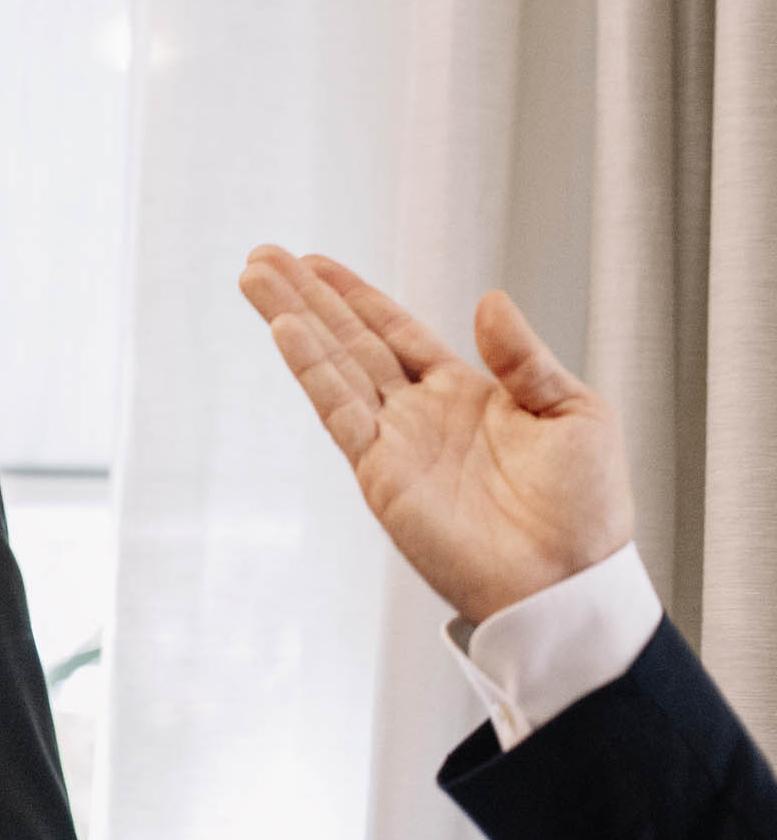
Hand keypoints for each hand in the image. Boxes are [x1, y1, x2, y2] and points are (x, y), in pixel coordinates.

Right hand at [238, 245, 634, 623]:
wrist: (570, 581)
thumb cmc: (584, 508)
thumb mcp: (572, 412)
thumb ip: (524, 358)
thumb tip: (489, 300)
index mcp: (464, 393)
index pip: (395, 331)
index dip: (354, 295)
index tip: (312, 263)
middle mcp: (418, 413)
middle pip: (349, 340)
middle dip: (305, 297)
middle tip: (262, 258)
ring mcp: (394, 442)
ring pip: (333, 366)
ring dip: (292, 320)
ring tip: (254, 278)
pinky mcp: (380, 473)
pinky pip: (338, 410)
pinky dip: (311, 368)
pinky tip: (286, 330)